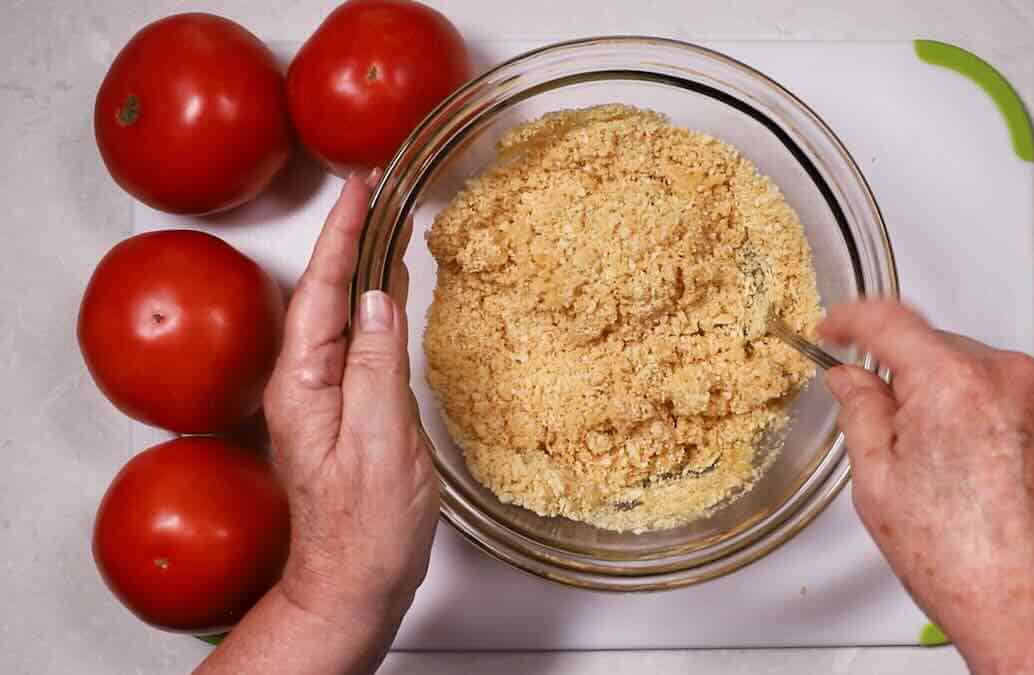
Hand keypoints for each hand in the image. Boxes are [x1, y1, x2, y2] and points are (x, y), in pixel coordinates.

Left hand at [264, 172, 437, 638]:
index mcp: (304, 384)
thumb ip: (376, 365)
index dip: (342, 236)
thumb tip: (377, 298)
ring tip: (382, 226)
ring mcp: (323, 400)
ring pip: (340, 315)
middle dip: (347, 239)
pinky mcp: (345, 412)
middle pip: (325, 295)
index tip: (358, 190)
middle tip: (372, 193)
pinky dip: (373, 306)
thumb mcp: (380, 442)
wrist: (355, 584)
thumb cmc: (367, 528)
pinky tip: (389, 294)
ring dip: (360, 267)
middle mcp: (305, 386)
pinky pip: (357, 343)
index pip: (323, 291)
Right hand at [820, 301, 1033, 674]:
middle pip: (941, 351)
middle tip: (896, 440)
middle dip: (911, 381)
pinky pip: (1030, 406)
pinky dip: (1004, 427)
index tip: (839, 329)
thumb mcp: (879, 486)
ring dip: (960, 406)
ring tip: (954, 479)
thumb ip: (861, 413)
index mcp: (952, 383)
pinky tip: (991, 481)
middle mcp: (1012, 379)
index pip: (889, 320)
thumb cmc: (967, 566)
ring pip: (987, 379)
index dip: (852, 319)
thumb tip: (853, 380)